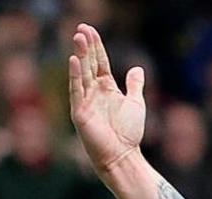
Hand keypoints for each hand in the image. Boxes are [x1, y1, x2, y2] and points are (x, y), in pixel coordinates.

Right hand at [67, 22, 147, 175]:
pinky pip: (76, 90)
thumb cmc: (129, 133)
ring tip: (78, 37)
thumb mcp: (136, 103)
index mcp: (106, 88)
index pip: (99, 62)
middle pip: (89, 64)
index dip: (96, 46)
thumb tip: (137, 67)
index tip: (90, 30)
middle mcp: (94, 92)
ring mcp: (85, 101)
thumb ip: (134, 85)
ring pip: (81, 73)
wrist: (123, 156)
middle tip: (81, 28)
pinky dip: (74, 75)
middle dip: (85, 46)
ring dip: (80, 55)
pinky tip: (74, 60)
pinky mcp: (80, 112)